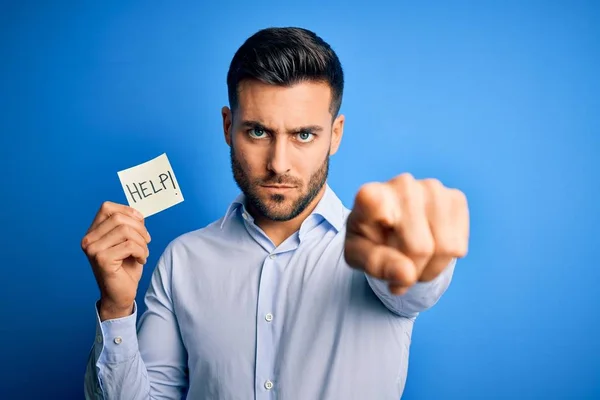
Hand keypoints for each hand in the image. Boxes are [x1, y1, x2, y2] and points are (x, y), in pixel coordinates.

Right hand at [81, 201, 150, 319]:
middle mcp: (88, 239)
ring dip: (142, 242)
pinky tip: (141, 260)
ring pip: (126, 231)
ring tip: (143, 252)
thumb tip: (138, 214)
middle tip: (146, 241)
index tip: (141, 223)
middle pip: (119, 218)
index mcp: (93, 232)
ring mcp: (93, 249)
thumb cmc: (125, 268)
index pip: (107, 207)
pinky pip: (130, 245)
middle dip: (140, 228)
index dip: (128, 211)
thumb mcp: (128, 241)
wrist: (120, 295)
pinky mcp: (102, 260)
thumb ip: (129, 225)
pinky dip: (142, 252)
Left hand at [344, 173, 468, 294]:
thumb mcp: (359, 256)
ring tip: (413, 260)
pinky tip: (430, 247)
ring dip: (430, 268)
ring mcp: (433, 188)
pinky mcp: (455, 197)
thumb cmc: (370, 239)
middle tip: (399, 267)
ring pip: (445, 248)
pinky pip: (459, 245)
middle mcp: (402, 184)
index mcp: (370, 195)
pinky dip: (445, 259)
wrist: (388, 226)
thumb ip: (377, 265)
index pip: (374, 204)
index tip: (381, 240)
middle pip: (419, 247)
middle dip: (412, 269)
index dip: (382, 231)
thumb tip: (408, 275)